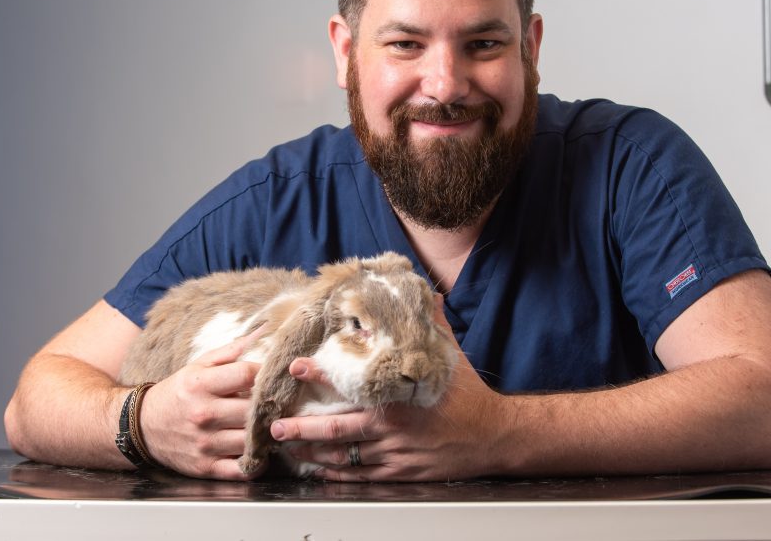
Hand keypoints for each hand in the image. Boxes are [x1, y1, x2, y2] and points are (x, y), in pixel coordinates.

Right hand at [136, 327, 263, 479]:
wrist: (143, 427)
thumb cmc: (178, 393)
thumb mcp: (198, 366)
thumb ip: (232, 350)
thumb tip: (262, 332)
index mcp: (200, 385)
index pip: (247, 375)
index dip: (265, 374)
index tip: (271, 376)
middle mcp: (203, 414)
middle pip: (253, 409)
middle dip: (270, 404)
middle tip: (279, 402)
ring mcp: (204, 443)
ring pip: (252, 439)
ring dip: (266, 433)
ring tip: (271, 424)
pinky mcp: (206, 467)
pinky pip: (242, 469)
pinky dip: (256, 463)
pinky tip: (259, 450)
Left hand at [269, 296, 510, 481]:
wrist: (494, 434)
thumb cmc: (468, 394)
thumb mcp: (448, 356)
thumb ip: (430, 325)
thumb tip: (423, 294)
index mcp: (397, 396)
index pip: (349, 382)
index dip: (320, 374)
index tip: (296, 367)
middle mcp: (391, 427)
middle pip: (336, 430)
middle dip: (302, 428)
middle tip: (276, 425)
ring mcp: (394, 453)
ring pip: (345, 456)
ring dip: (314, 453)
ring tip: (289, 449)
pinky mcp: (401, 472)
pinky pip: (362, 475)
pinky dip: (339, 473)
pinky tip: (321, 470)